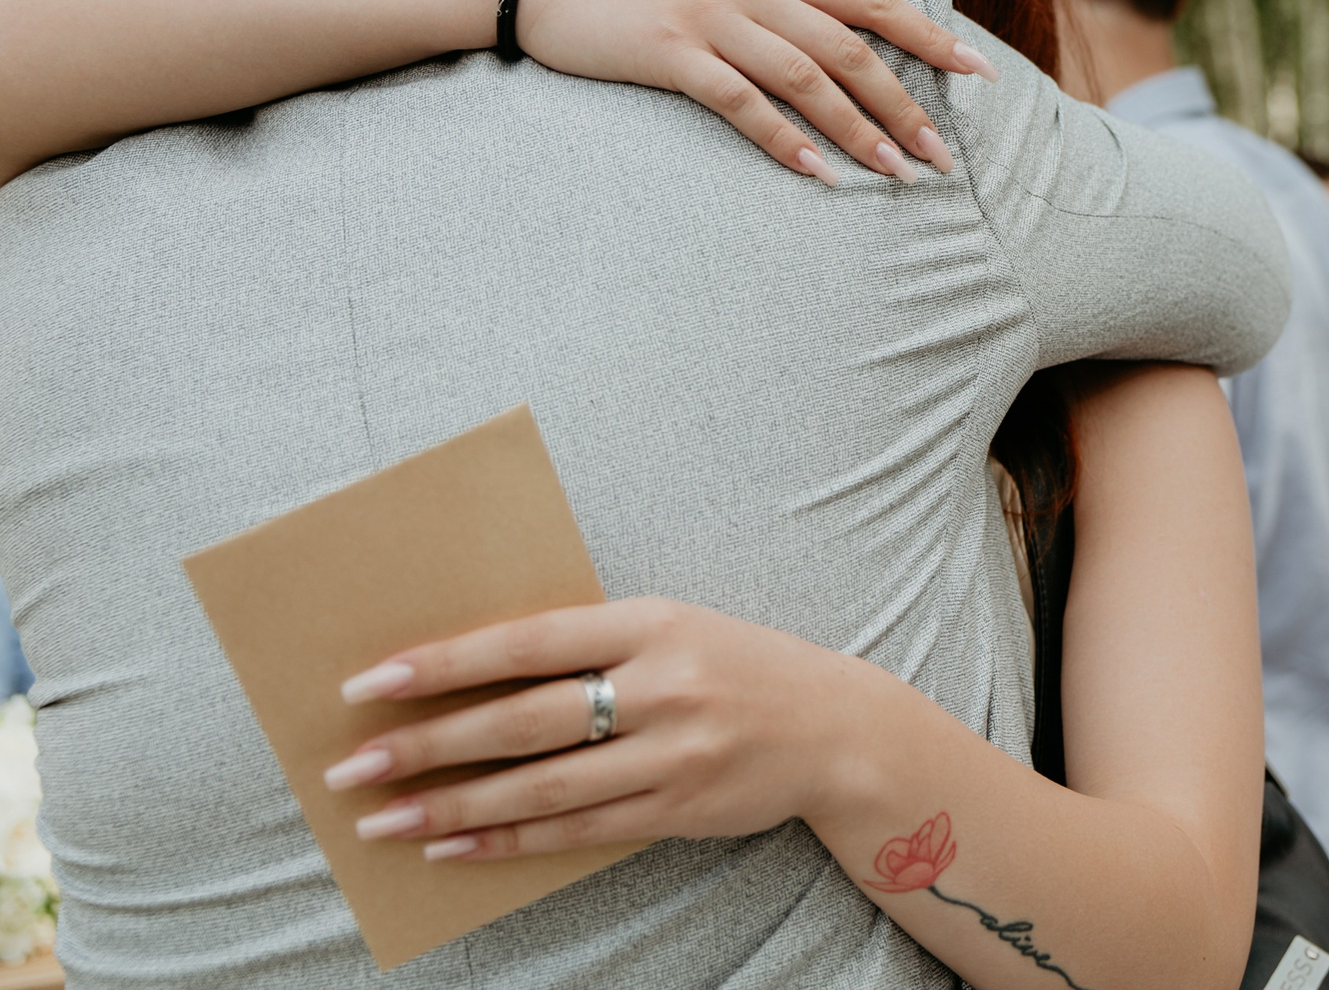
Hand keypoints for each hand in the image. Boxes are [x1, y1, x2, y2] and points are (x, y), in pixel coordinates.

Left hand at [322, 598, 880, 861]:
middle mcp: (663, 687)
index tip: (370, 682)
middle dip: (427, 745)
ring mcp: (672, 755)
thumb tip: (472, 671)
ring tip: (382, 819)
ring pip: (540, 788)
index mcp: (653, 622)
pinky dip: (507, 841)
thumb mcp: (671, 628)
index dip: (447, 663)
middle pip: (523, 721)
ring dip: (452, 807)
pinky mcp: (678, 811)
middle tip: (351, 764)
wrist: (836, 728)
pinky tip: (452, 847)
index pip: (529, 642)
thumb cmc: (736, 664)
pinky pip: (575, 832)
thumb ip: (589, 645)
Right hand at [514, 0, 997, 182]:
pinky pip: (740, 102)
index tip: (980, 73)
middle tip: (944, 155)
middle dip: (904, 102)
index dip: (930, 35)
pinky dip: (782, 139)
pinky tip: (817, 174)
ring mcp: (713, 16)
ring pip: (805, 78)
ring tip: (896, 174)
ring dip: (857, 130)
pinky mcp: (671, 52)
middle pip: (850, 45)